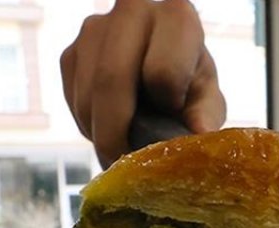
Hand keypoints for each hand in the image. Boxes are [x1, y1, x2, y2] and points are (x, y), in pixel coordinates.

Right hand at [61, 0, 225, 167]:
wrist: (160, 73)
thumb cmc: (188, 85)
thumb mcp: (207, 99)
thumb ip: (205, 114)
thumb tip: (198, 134)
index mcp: (177, 15)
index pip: (162, 70)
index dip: (166, 106)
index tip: (172, 119)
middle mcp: (131, 9)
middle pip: (111, 78)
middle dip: (115, 132)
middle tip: (125, 162)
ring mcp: (94, 29)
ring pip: (87, 94)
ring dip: (100, 132)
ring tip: (120, 150)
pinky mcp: (71, 52)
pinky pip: (72, 100)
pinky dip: (88, 125)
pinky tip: (108, 128)